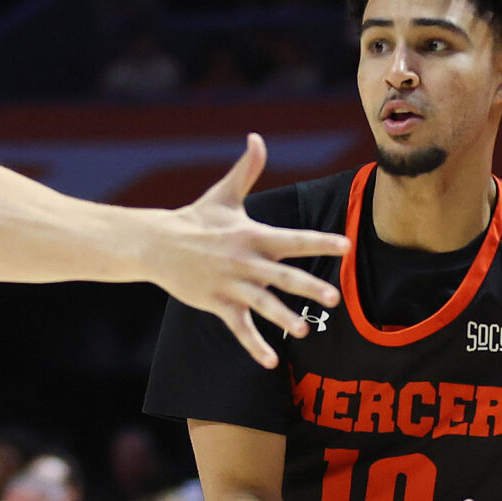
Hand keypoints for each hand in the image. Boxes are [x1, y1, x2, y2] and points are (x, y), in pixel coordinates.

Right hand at [143, 134, 351, 367]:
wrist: (155, 244)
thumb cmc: (196, 219)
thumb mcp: (223, 195)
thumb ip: (247, 170)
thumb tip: (257, 137)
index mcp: (253, 235)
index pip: (294, 240)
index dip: (321, 242)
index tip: (346, 247)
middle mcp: (246, 262)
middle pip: (283, 277)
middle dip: (309, 287)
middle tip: (335, 298)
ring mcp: (231, 285)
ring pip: (263, 306)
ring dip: (284, 319)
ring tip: (305, 331)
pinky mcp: (218, 304)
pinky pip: (239, 329)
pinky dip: (254, 346)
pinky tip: (271, 363)